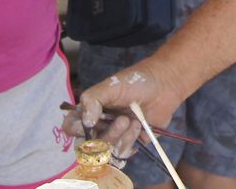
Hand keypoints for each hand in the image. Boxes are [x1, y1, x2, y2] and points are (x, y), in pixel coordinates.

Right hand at [65, 60, 185, 160]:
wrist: (164, 86)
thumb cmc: (136, 82)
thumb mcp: (111, 85)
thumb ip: (92, 100)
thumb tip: (85, 122)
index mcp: (90, 110)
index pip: (72, 126)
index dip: (75, 129)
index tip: (88, 125)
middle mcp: (99, 125)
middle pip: (89, 144)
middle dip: (106, 135)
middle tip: (122, 120)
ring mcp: (114, 136)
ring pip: (106, 150)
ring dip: (120, 136)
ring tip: (133, 120)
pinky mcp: (129, 143)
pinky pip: (121, 154)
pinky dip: (129, 142)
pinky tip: (139, 127)